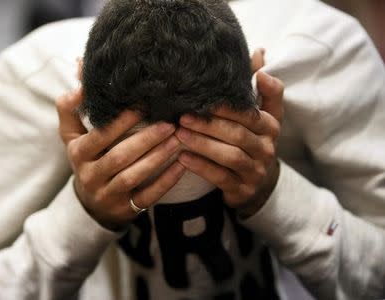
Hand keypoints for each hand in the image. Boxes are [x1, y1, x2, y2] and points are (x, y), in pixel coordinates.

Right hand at [56, 89, 184, 230]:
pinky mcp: (125, 209)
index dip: (120, 122)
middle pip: (119, 156)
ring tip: (177, 140)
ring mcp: (107, 195)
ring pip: (132, 176)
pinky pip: (147, 197)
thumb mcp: (72, 136)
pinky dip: (165, 181)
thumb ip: (70, 108)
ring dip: (157, 157)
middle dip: (146, 139)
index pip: (99, 136)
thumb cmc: (88, 160)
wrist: (91, 203)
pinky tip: (181, 165)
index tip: (143, 106)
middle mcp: (89, 175)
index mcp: (78, 153)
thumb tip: (82, 80)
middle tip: (169, 123)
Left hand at [175, 49, 283, 217]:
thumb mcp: (261, 115)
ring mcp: (256, 170)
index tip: (208, 98)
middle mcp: (267, 148)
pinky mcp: (243, 189)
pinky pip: (221, 177)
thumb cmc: (251, 140)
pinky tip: (182, 158)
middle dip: (209, 125)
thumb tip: (259, 53)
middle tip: (183, 116)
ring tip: (179, 134)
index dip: (231, 106)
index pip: (252, 113)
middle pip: (238, 134)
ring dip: (203, 144)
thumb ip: (259, 86)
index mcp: (271, 126)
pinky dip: (201, 167)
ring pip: (230, 156)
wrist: (256, 182)